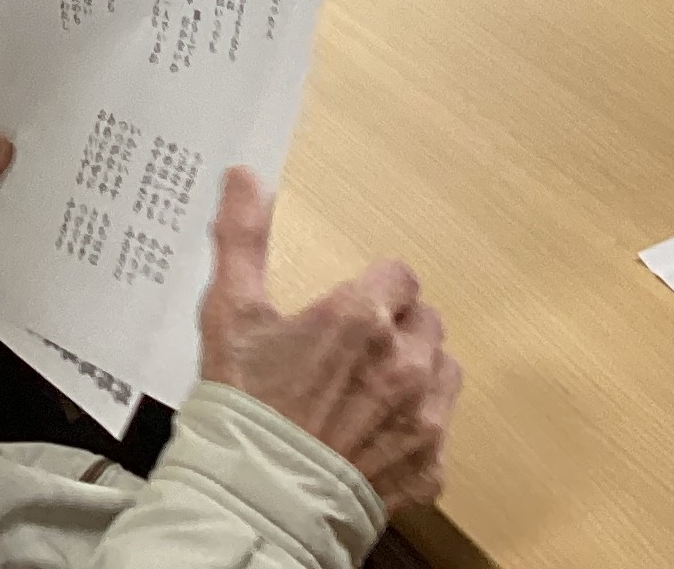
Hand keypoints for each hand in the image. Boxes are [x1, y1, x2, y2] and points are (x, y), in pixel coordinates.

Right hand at [197, 169, 458, 512]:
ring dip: (418, 374)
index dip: (376, 288)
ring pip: (443, 372)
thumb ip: (242, 239)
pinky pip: (439, 436)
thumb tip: (245, 175)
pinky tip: (375, 439)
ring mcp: (423, 419)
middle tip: (355, 352)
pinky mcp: (429, 467)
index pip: (401, 276)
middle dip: (398, 329)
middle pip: (426, 322)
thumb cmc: (244, 402)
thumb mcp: (230, 313)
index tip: (349, 309)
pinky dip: (415, 433)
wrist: (257, 497)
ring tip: (372, 391)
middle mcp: (405, 362)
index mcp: (363, 316)